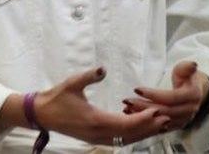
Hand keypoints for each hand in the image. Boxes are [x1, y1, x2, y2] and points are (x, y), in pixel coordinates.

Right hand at [35, 67, 170, 145]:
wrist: (41, 114)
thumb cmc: (56, 98)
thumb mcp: (72, 83)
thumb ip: (89, 76)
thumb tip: (103, 69)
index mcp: (94, 121)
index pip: (125, 124)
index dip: (143, 119)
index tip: (157, 112)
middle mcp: (97, 133)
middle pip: (129, 135)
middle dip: (149, 128)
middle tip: (166, 118)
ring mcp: (96, 138)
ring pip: (125, 139)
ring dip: (142, 132)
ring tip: (158, 123)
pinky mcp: (94, 137)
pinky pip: (117, 138)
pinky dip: (131, 133)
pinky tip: (138, 124)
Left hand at [122, 60, 208, 131]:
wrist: (195, 91)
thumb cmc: (187, 77)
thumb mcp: (186, 69)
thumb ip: (186, 67)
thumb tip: (193, 65)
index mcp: (192, 96)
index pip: (171, 98)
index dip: (154, 94)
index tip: (137, 89)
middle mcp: (189, 111)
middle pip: (164, 111)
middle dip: (144, 107)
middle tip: (127, 101)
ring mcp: (183, 120)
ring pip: (161, 121)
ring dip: (143, 116)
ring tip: (126, 109)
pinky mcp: (176, 126)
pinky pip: (159, 127)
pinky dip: (146, 122)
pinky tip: (133, 116)